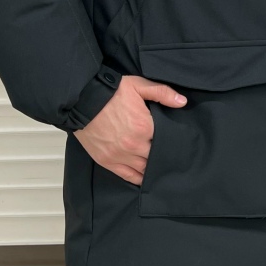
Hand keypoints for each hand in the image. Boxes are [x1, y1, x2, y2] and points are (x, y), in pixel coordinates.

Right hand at [73, 75, 187, 184]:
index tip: (177, 141)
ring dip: (152, 168)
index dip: (172, 141)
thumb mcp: (138, 85)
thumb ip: (162, 93)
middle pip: (157, 157)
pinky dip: (138, 179)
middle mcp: (135, 145)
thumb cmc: (111, 92)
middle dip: (163, 155)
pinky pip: (128, 176)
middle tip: (170, 155)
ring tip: (160, 168)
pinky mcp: (108, 161)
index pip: (166, 140)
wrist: (82, 100)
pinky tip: (146, 179)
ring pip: (144, 169)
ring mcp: (120, 155)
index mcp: (145, 127)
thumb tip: (182, 102)